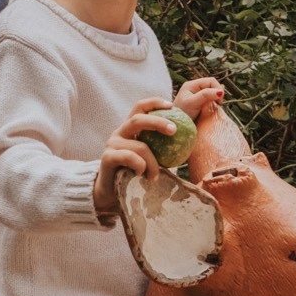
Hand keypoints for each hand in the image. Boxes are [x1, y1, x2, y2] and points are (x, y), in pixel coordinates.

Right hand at [92, 97, 173, 216]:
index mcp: (130, 129)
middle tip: (174, 130)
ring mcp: (112, 144)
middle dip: (158, 122)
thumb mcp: (149, 158)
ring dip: (153, 163)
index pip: (140, 108)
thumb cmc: (134, 174)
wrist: (110, 193)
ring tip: (156, 177)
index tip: (171, 106)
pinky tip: (140, 175)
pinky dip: (139, 166)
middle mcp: (119, 133)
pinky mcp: (107, 157)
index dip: (154, 102)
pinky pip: (129, 157)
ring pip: (140, 146)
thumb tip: (189, 142)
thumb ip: (161, 149)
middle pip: (138, 119)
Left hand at [174, 76, 225, 120]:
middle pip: (212, 87)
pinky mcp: (200, 102)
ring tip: (212, 109)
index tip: (219, 101)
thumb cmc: (181, 113)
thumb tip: (220, 91)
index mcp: (192, 84)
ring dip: (215, 101)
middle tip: (217, 105)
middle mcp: (195, 88)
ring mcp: (197, 95)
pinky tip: (209, 111)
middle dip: (217, 95)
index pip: (211, 81)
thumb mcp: (193, 103)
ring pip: (212, 94)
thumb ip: (205, 95)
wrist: (175, 124)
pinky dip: (212, 105)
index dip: (218, 89)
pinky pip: (210, 101)